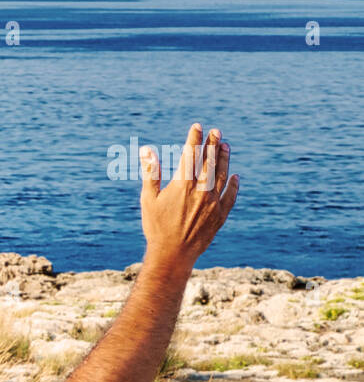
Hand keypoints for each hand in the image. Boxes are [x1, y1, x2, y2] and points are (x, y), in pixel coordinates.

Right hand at [140, 123, 238, 271]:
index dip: (194, 139)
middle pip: (209, 162)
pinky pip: (230, 196)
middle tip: (217, 131)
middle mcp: (201, 191)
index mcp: (182, 185)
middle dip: (213, 144)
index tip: (197, 127)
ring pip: (222, 175)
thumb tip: (147, 150)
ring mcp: (213, 203)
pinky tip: (235, 176)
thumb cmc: (156, 227)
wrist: (172, 255)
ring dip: (224, 160)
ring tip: (226, 147)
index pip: (191, 155)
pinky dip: (234, 185)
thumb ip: (151, 173)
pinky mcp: (220, 216)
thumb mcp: (149, 199)